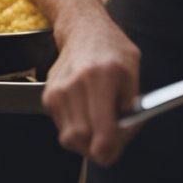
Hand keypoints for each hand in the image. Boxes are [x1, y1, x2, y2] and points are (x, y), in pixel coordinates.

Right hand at [41, 17, 140, 165]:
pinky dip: (77, 129)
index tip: (114, 152)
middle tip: (112, 141)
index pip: (100, 129)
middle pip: (81, 139)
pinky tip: (88, 115)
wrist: (83, 30)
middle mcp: (76, 84)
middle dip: (98, 148)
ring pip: (69, 138)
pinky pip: (63, 128)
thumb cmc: (112, 49)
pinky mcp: (49, 96)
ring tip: (101, 125)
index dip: (108, 149)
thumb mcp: (132, 71)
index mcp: (102, 77)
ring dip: (87, 141)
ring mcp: (59, 91)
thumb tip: (123, 134)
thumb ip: (131, 104)